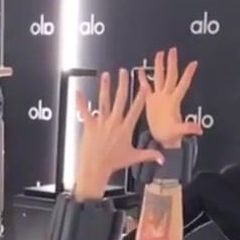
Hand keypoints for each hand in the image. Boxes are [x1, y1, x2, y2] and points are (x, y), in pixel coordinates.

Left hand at [74, 69, 163, 198]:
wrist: (96, 168)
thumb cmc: (113, 163)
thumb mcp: (133, 157)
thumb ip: (149, 155)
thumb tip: (162, 158)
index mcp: (125, 128)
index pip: (136, 109)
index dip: (141, 96)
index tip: (144, 85)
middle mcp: (114, 122)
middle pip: (120, 99)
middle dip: (123, 84)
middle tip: (124, 72)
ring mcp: (101, 123)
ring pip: (104, 101)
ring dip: (105, 87)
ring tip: (106, 75)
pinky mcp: (89, 126)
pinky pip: (84, 111)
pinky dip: (80, 102)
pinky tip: (78, 92)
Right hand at [139, 48, 201, 148]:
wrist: (162, 139)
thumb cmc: (171, 135)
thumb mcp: (178, 131)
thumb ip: (188, 128)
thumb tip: (199, 130)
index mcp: (173, 101)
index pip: (182, 85)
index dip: (188, 75)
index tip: (194, 63)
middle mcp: (166, 96)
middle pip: (169, 76)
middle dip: (171, 63)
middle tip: (173, 50)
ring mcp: (158, 98)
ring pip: (158, 78)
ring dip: (159, 66)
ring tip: (159, 53)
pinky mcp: (150, 101)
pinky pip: (146, 88)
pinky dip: (142, 79)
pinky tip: (139, 70)